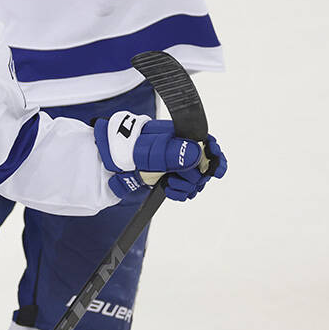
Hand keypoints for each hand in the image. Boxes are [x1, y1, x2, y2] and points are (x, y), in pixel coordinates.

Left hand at [94, 112, 226, 200]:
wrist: (112, 159)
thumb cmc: (130, 147)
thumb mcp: (151, 149)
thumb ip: (173, 151)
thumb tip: (195, 153)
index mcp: (181, 137)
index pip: (209, 145)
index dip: (215, 156)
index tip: (215, 169)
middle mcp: (183, 150)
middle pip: (206, 167)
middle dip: (195, 176)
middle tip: (179, 178)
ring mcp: (178, 164)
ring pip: (197, 181)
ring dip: (187, 186)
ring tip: (171, 184)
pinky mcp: (172, 178)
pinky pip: (187, 189)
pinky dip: (180, 192)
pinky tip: (169, 189)